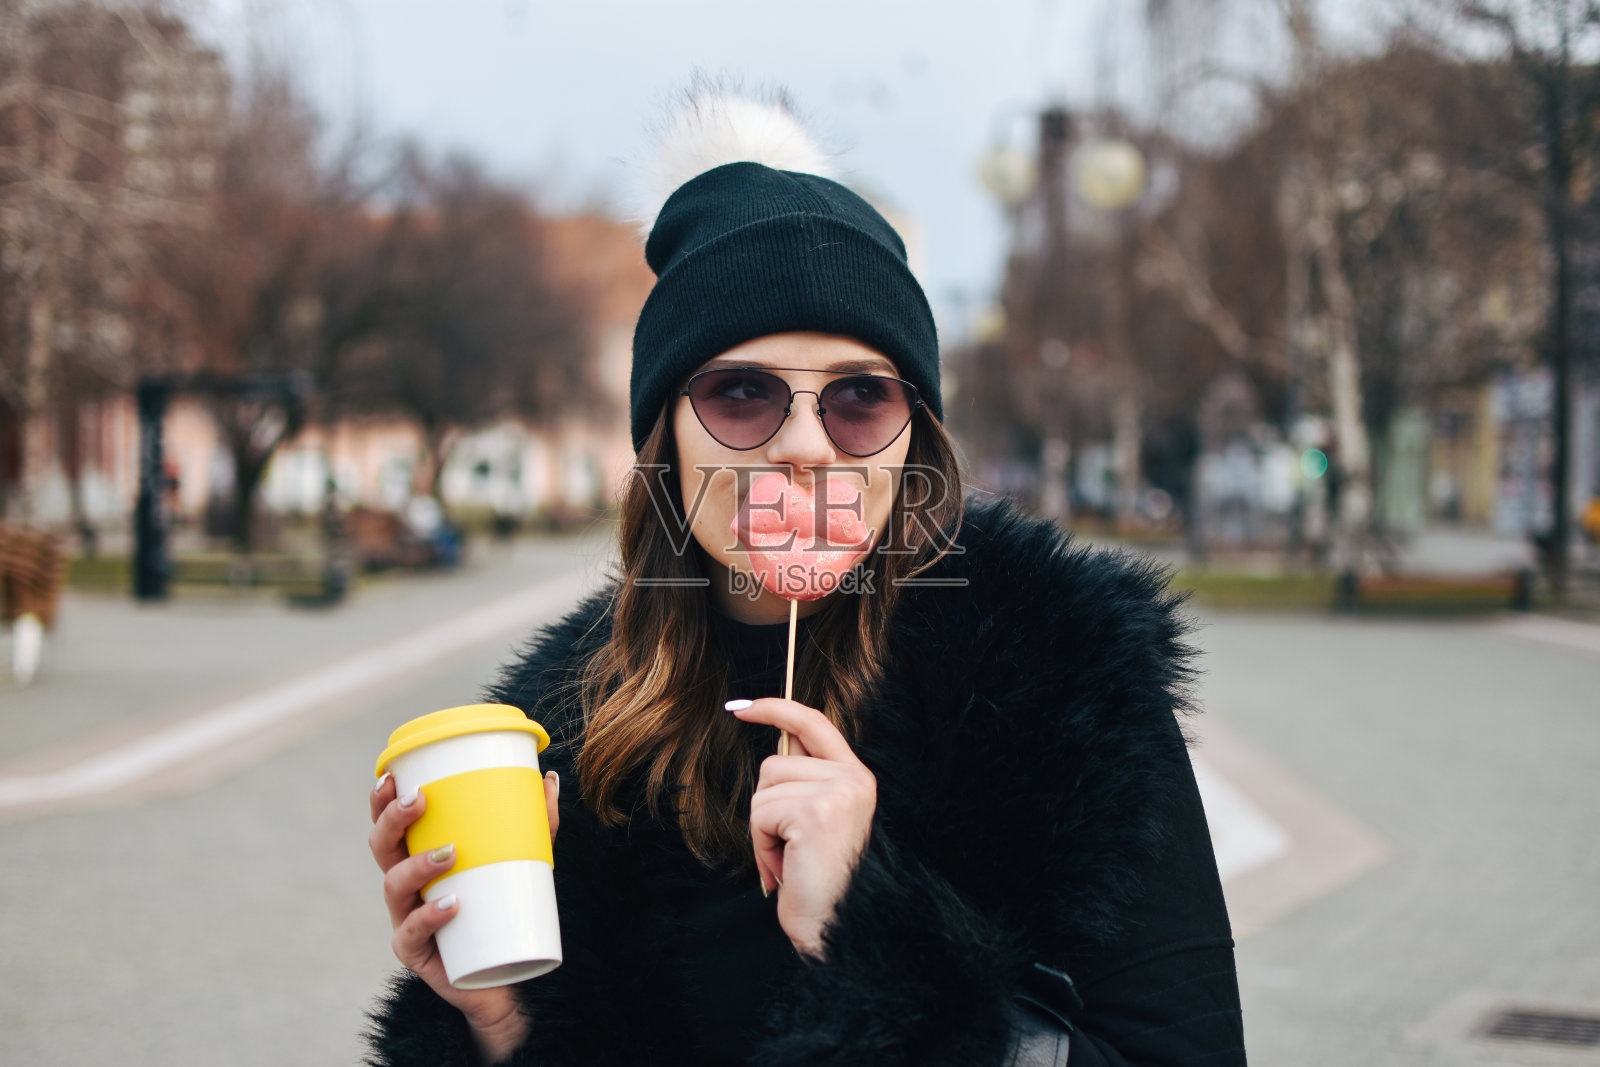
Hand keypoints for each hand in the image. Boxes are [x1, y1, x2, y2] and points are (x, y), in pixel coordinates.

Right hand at [368, 769, 561, 1060]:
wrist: (504, 975)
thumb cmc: (501, 908)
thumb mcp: (521, 861)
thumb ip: (536, 823)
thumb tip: (550, 779)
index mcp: (416, 857)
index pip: (389, 824)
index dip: (382, 800)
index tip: (395, 775)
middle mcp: (404, 886)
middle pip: (381, 848)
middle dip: (392, 820)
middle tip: (419, 799)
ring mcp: (405, 919)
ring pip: (392, 886)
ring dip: (416, 864)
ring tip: (449, 852)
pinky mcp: (415, 953)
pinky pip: (412, 933)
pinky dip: (429, 916)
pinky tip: (450, 904)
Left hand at [728, 698, 876, 958]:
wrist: (837, 928)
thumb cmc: (819, 884)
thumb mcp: (817, 823)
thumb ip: (803, 784)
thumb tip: (777, 746)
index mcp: (857, 779)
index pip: (814, 723)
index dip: (777, 709)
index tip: (742, 707)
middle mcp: (853, 779)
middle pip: (775, 762)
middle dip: (766, 807)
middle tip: (787, 848)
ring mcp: (837, 792)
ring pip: (764, 789)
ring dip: (763, 830)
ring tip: (789, 860)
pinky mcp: (815, 811)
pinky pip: (761, 813)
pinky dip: (762, 845)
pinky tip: (785, 868)